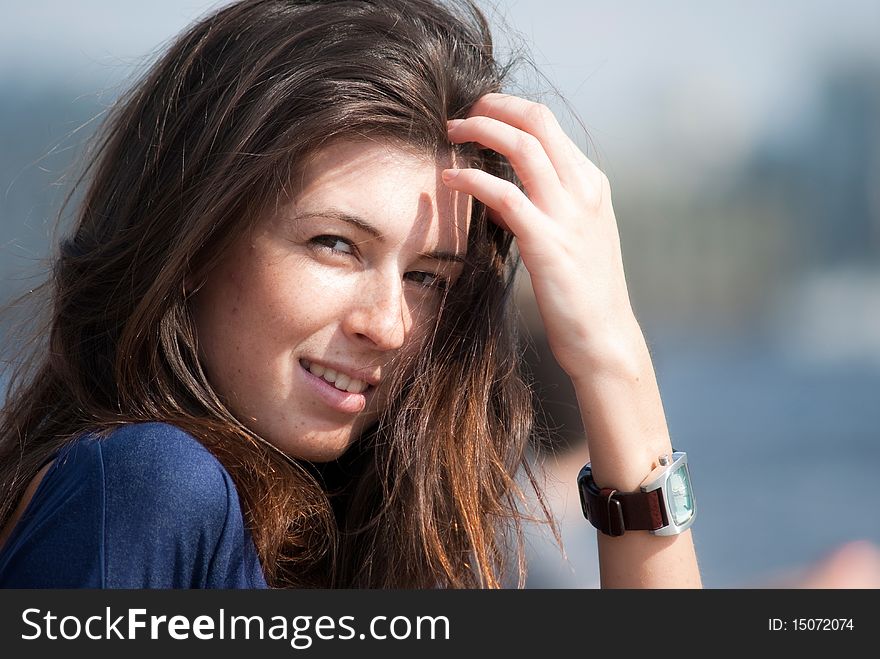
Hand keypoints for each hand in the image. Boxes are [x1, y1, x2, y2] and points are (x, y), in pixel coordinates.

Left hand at [443, 93, 640, 379]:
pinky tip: (449, 179)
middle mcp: (583, 190)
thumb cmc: (580, 291)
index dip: (508, 109)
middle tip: (460, 115)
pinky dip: (472, 180)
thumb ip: (537, 208)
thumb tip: (495, 195)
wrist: (603, 337)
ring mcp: (569, 215)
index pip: (548, 124)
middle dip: (493, 107)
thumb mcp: (566, 237)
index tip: (479, 112)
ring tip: (450, 133)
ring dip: (480, 131)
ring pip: (522, 146)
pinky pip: (503, 195)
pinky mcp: (547, 242)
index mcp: (590, 184)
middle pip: (537, 121)